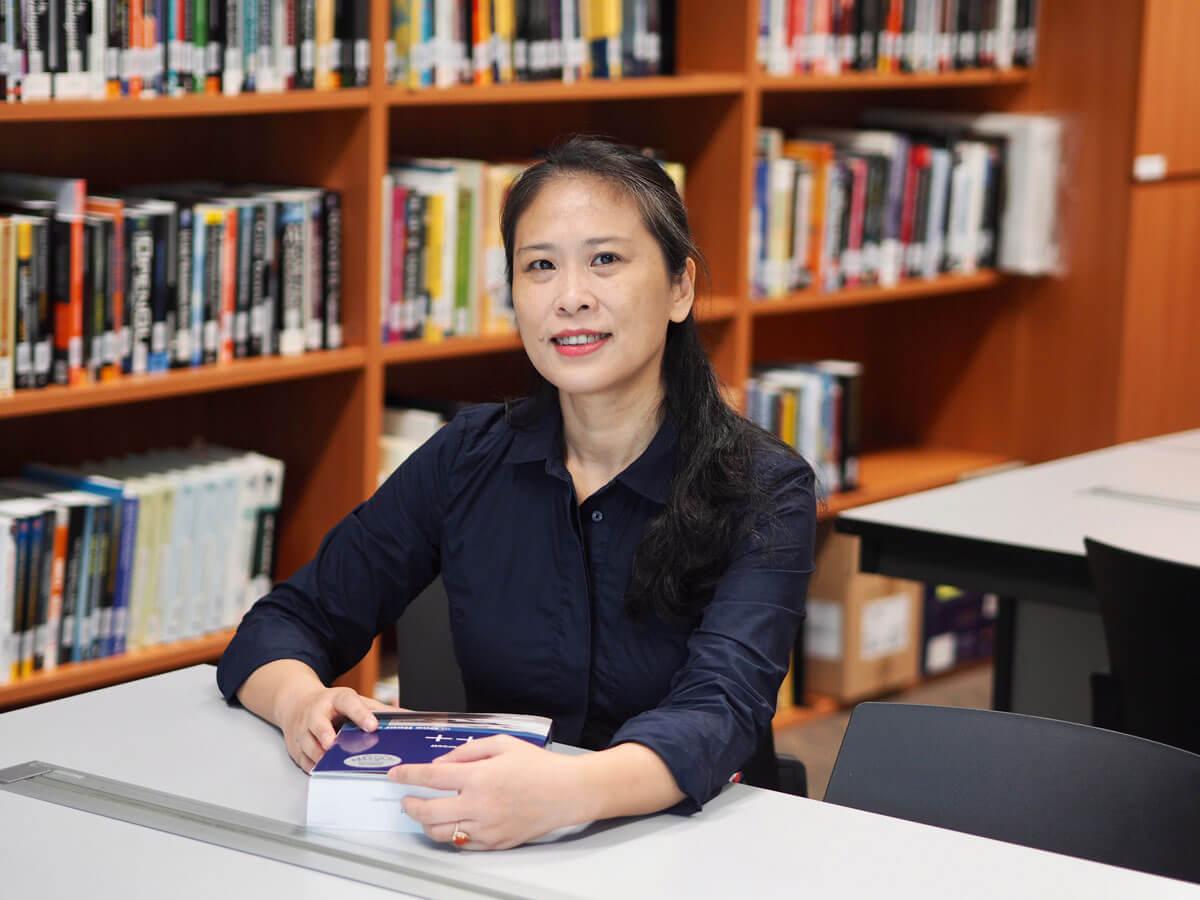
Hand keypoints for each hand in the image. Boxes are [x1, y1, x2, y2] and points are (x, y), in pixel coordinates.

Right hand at [278, 685, 399, 772]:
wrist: (297, 703)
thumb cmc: (332, 705)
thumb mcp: (355, 700)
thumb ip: (378, 709)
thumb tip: (409, 716)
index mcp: (336, 699)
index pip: (348, 702)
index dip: (360, 713)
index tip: (372, 725)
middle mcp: (316, 713)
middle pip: (318, 724)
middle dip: (326, 735)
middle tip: (335, 745)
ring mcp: (302, 730)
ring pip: (308, 745)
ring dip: (320, 756)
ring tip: (333, 765)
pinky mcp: (295, 746)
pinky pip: (303, 760)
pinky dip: (313, 767)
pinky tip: (325, 773)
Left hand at [388, 735, 584, 850]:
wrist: (567, 792)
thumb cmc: (539, 766)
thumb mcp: (503, 744)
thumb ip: (468, 751)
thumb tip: (442, 762)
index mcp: (480, 777)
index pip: (431, 777)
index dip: (408, 775)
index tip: (396, 775)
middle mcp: (479, 805)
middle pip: (428, 811)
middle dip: (409, 805)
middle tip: (405, 799)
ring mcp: (486, 827)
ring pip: (441, 833)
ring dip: (426, 822)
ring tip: (425, 812)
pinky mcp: (495, 843)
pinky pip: (461, 843)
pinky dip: (450, 834)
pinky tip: (451, 823)